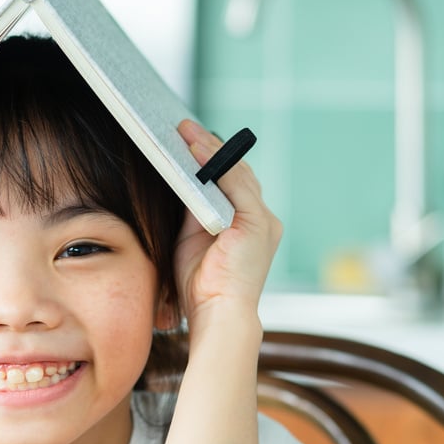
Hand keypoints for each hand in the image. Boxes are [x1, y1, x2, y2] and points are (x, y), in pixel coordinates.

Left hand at [173, 120, 282, 332]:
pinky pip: (236, 184)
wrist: (217, 316)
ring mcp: (263, 221)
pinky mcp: (258, 224)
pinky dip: (216, 165)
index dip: (210, 159)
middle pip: (236, 172)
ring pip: (237, 173)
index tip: (187, 140)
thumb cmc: (200, 287)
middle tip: (182, 128)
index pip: (232, 182)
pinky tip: (197, 151)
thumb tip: (179, 180)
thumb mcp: (190, 239)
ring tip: (185, 132)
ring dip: (210, 149)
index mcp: (249, 224)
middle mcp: (262, 219)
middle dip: (209, 147)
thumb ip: (192, 210)